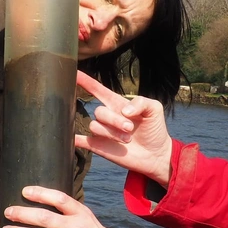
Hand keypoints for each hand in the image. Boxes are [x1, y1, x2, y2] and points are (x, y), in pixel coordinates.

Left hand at [0, 186, 113, 227]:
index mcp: (80, 213)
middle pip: (44, 218)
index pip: (59, 198)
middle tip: (8, 212)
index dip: (41, 193)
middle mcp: (74, 227)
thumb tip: (43, 196)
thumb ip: (67, 209)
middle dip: (22, 214)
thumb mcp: (85, 215)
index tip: (24, 191)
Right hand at [76, 71, 173, 186]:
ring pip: (94, 126)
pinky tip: (71, 138)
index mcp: (117, 104)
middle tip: (130, 128)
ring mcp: (102, 131)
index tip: (74, 73)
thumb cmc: (154, 129)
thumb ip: (142, 102)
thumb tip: (124, 110)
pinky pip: (81, 141)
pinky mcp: (99, 146)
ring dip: (111, 133)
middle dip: (115, 120)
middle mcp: (107, 116)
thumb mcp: (154, 109)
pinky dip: (75, 139)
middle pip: (98, 112)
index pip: (98, 90)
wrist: (156, 154)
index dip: (86, 81)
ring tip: (127, 139)